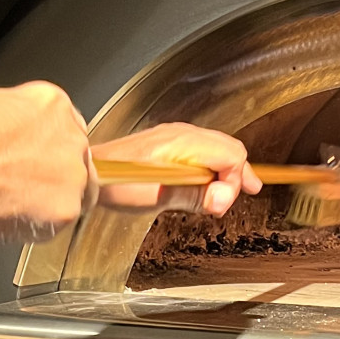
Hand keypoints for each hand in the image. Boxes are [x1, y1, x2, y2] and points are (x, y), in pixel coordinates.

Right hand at [0, 81, 92, 242]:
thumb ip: (15, 125)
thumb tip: (13, 142)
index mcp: (51, 104)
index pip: (68, 130)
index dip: (47, 151)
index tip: (33, 162)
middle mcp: (70, 135)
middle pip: (77, 162)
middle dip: (53, 177)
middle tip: (19, 187)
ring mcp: (72, 173)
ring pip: (75, 195)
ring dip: (48, 203)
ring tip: (8, 204)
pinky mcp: (65, 208)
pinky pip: (57, 224)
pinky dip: (35, 227)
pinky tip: (7, 217)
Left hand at [90, 123, 260, 215]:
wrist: (89, 173)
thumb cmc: (117, 182)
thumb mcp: (160, 195)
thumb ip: (195, 195)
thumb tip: (222, 200)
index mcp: (184, 143)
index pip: (231, 155)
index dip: (235, 180)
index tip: (222, 203)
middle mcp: (182, 134)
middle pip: (228, 148)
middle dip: (238, 172)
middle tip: (250, 190)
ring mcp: (174, 137)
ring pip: (216, 148)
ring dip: (225, 170)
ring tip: (228, 192)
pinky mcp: (167, 145)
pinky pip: (200, 151)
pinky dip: (210, 166)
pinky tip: (207, 182)